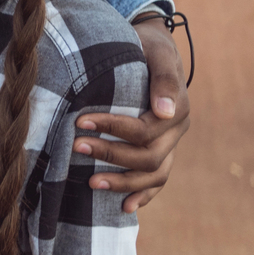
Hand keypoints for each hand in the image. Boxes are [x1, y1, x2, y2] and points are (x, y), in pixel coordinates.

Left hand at [73, 17, 189, 212]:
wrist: (151, 47)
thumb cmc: (147, 47)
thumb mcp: (156, 52)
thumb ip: (163, 78)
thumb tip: (166, 112)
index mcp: (177, 108)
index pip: (144, 130)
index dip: (112, 128)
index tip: (80, 122)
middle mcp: (177, 130)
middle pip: (148, 156)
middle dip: (111, 155)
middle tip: (76, 146)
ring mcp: (171, 144)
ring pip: (154, 174)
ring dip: (123, 182)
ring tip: (91, 183)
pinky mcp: (162, 152)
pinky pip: (158, 180)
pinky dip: (144, 195)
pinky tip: (125, 207)